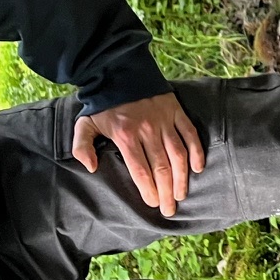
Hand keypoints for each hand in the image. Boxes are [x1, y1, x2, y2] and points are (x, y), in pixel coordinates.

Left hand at [72, 92, 204, 216]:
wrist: (120, 70)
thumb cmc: (103, 103)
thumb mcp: (85, 123)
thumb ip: (82, 147)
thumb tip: (91, 168)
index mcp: (126, 136)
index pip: (141, 170)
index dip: (148, 190)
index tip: (152, 204)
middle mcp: (148, 130)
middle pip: (162, 168)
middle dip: (166, 192)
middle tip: (169, 209)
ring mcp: (164, 121)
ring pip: (178, 155)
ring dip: (182, 177)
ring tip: (181, 194)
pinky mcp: (176, 111)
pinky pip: (190, 134)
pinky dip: (196, 151)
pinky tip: (197, 168)